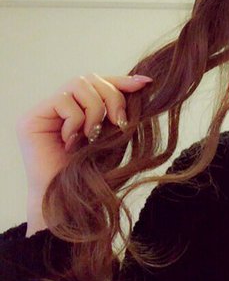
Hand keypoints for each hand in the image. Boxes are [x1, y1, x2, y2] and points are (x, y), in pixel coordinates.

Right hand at [16, 73, 152, 234]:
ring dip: (95, 111)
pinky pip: (63, 101)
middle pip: (91, 79)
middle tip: (119, 122)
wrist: (71, 201)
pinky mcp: (31, 118)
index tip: (145, 84)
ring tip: (92, 136)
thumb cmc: (93, 171)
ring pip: (78, 85)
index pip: (101, 82)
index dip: (122, 81)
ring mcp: (44, 111)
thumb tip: (144, 80)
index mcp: (79, 108)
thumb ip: (121, 108)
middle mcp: (60, 106)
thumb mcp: (115, 133)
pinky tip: (72, 143)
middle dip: (112, 97)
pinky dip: (76, 121)